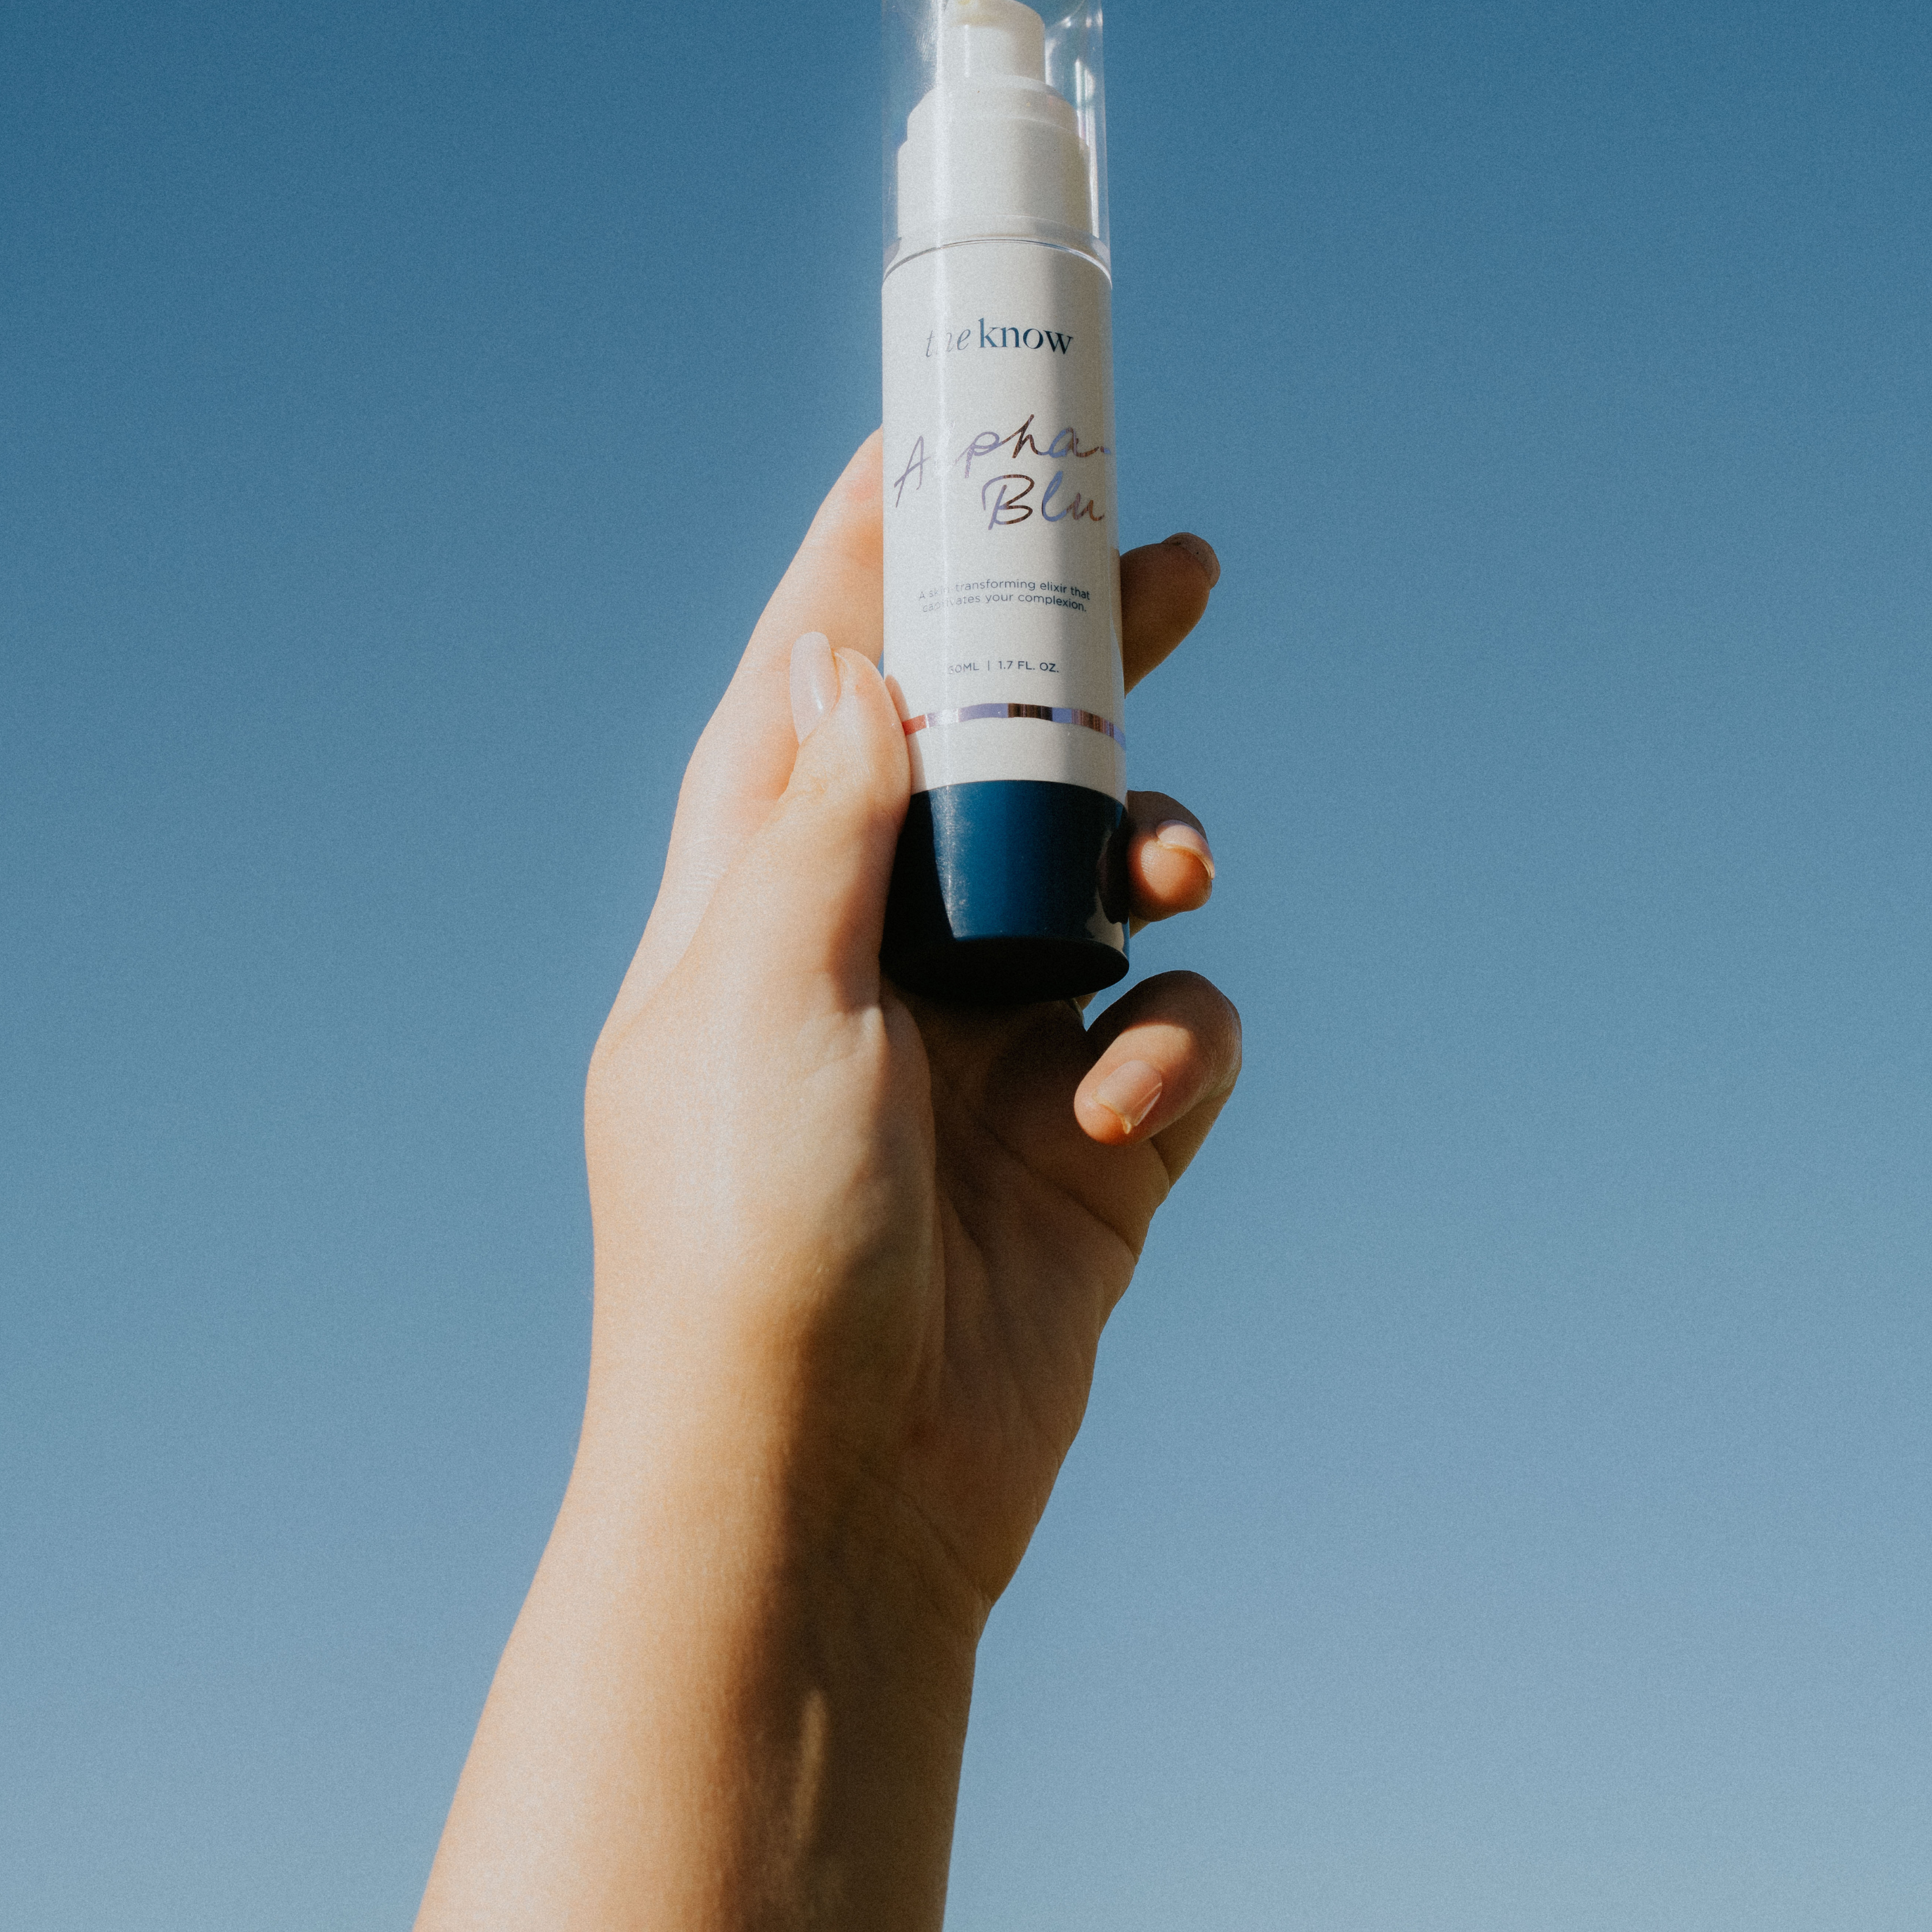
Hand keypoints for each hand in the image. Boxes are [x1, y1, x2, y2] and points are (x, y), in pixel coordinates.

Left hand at [584, 434, 1241, 1633]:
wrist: (833, 1493)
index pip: (817, 677)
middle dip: (1081, 659)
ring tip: (1180, 876)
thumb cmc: (751, 1247)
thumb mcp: (759, 1005)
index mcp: (761, 894)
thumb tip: (841, 654)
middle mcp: (874, 946)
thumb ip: (816, 822)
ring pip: (1109, 877)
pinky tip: (1118, 1119)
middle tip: (1176, 565)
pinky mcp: (1088, 1143)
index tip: (954, 438)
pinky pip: (1175, 1036)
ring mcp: (988, 1042)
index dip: (879, 556)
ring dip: (1158, 852)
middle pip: (994, 749)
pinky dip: (1170, 1056)